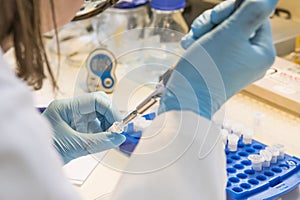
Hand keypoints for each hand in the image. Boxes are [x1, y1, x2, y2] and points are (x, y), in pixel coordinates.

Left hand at [42, 92, 125, 163]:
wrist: (32, 165)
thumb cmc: (45, 151)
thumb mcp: (74, 146)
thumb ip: (99, 141)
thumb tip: (119, 137)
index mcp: (65, 107)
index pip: (95, 100)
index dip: (110, 110)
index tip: (119, 124)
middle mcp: (71, 110)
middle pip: (99, 105)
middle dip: (110, 117)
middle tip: (117, 131)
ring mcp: (74, 118)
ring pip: (99, 115)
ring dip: (108, 125)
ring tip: (111, 137)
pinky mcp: (77, 128)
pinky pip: (95, 126)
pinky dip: (103, 132)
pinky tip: (105, 139)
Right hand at [158, 0, 277, 118]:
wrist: (184, 100)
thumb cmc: (207, 71)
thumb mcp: (231, 34)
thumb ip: (252, 11)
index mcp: (262, 52)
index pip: (256, 16)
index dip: (234, 10)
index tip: (217, 16)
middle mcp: (250, 59)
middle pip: (237, 23)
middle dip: (215, 21)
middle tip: (202, 28)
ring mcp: (232, 64)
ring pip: (220, 32)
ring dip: (203, 30)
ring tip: (192, 40)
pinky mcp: (216, 67)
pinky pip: (210, 45)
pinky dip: (198, 42)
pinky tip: (189, 46)